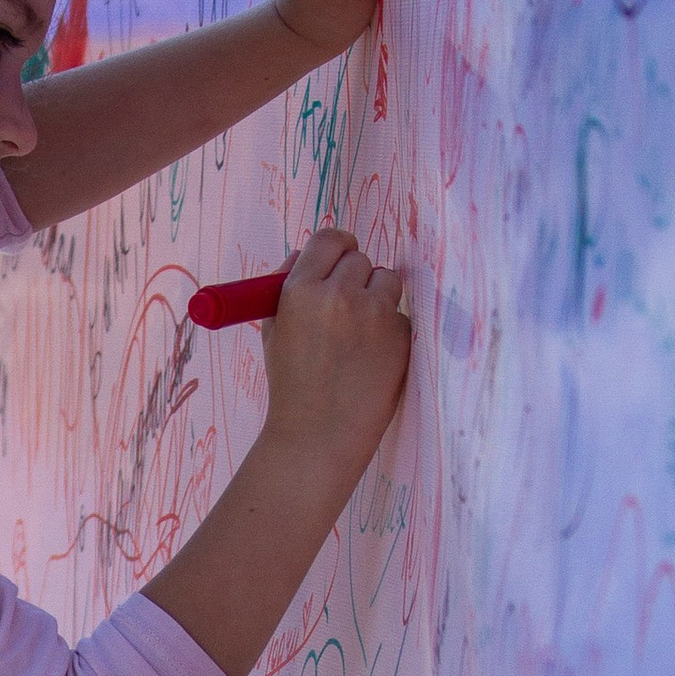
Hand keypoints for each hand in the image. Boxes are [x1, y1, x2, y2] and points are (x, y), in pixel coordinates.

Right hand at [259, 225, 410, 481]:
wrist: (318, 436)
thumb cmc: (292, 386)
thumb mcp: (274, 330)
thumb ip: (288, 286)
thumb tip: (307, 254)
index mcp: (300, 291)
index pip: (329, 239)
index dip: (337, 248)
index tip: (341, 261)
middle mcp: (338, 295)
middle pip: (360, 258)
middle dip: (355, 279)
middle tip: (346, 310)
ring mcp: (374, 314)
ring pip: (387, 280)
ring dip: (377, 299)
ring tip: (359, 337)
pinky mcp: (400, 335)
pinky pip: (400, 315)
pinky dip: (390, 331)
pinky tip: (372, 359)